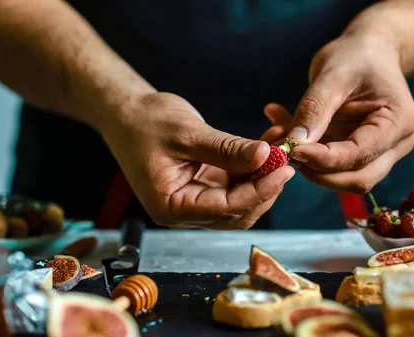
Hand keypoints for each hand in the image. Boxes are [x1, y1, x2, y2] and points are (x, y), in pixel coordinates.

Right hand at [100, 92, 293, 229]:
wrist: (126, 111)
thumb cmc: (145, 122)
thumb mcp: (187, 134)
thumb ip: (227, 149)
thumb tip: (267, 156)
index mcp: (172, 207)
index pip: (226, 209)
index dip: (259, 191)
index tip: (284, 170)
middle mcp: (184, 212)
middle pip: (237, 213)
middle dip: (265, 189)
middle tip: (287, 161)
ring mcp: (194, 200)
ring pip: (240, 201)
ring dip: (262, 179)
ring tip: (279, 149)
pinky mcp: (203, 186)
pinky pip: (235, 185)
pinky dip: (252, 169)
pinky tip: (266, 147)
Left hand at [262, 34, 413, 193]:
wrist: (369, 51)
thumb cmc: (356, 56)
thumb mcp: (333, 74)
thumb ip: (315, 109)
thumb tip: (295, 143)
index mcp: (398, 122)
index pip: (360, 154)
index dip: (325, 159)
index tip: (293, 150)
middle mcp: (396, 144)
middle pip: (358, 179)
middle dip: (318, 172)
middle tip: (284, 151)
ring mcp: (380, 153)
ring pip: (343, 178)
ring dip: (308, 166)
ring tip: (277, 134)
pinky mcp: (359, 155)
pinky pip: (332, 166)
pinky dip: (306, 155)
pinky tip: (281, 128)